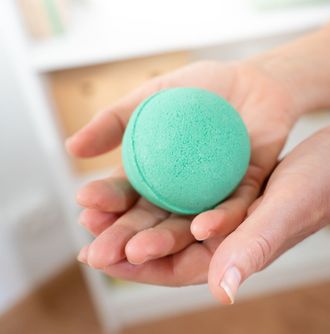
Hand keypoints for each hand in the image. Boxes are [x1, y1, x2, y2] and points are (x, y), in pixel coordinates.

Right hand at [69, 61, 296, 280]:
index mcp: (156, 176)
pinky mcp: (248, 193)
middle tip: (102, 254)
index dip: (105, 205)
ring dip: (165, 241)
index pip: (125, 196)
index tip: (84, 211)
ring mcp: (214, 197)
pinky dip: (220, 219)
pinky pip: (235, 209)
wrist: (251, 79)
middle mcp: (182, 194)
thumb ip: (116, 120)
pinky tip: (201, 228)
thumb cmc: (199, 88)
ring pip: (189, 225)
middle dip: (125, 239)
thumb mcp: (152, 96)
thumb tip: (72, 148)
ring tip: (140, 252)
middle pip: (152, 221)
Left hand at [76, 123, 329, 303]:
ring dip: (138, 214)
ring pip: (175, 220)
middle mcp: (231, 237)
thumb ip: (255, 247)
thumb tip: (223, 291)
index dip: (136, 267)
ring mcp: (233, 215)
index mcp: (240, 252)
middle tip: (86, 227)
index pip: (179, 269)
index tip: (97, 255)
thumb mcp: (287, 210)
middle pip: (169, 247)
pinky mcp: (234, 190)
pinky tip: (143, 175)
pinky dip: (164, 189)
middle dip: (125, 241)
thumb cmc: (327, 185)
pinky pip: (191, 194)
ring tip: (102, 202)